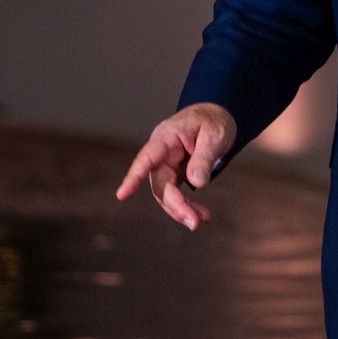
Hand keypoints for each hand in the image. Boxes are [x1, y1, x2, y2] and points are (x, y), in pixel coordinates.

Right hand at [114, 102, 236, 230]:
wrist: (215, 116)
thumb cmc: (213, 121)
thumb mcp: (215, 135)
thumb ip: (204, 157)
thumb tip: (197, 183)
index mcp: (166, 137)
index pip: (147, 157)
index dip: (134, 176)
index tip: (122, 194)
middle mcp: (161, 153)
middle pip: (160, 183)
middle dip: (175, 205)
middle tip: (195, 222)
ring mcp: (166, 164)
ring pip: (165, 193)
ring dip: (181, 209)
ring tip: (202, 219)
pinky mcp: (174, 173)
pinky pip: (174, 193)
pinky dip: (185, 205)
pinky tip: (200, 215)